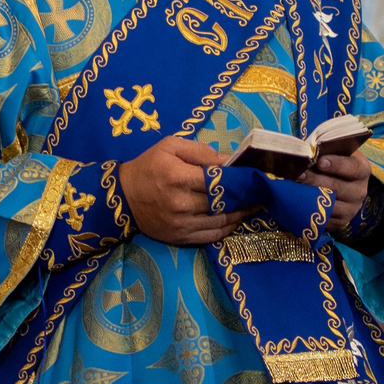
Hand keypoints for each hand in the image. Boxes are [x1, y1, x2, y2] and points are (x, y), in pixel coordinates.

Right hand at [119, 136, 242, 247]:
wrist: (123, 196)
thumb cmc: (148, 166)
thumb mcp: (170, 146)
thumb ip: (200, 151)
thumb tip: (228, 160)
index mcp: (178, 177)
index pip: (218, 179)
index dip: (239, 179)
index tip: (254, 176)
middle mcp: (181, 203)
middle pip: (223, 202)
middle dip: (245, 197)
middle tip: (261, 192)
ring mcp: (181, 223)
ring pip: (220, 221)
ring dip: (240, 214)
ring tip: (254, 206)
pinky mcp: (180, 237)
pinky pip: (211, 236)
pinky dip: (227, 229)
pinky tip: (236, 221)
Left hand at [304, 154, 372, 234]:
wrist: (336, 182)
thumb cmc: (331, 162)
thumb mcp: (333, 153)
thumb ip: (323, 152)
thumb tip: (304, 152)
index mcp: (361, 169)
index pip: (353, 167)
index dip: (337, 164)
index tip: (320, 161)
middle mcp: (359, 191)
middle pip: (338, 187)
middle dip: (316, 180)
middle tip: (298, 175)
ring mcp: (351, 209)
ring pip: (330, 205)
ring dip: (310, 198)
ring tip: (293, 190)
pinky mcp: (340, 222)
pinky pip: (324, 220)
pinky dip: (310, 212)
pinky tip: (297, 204)